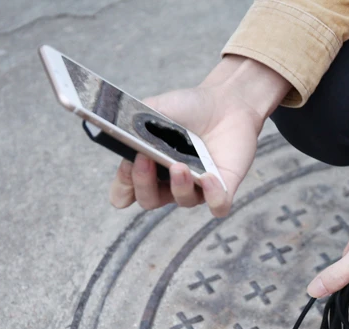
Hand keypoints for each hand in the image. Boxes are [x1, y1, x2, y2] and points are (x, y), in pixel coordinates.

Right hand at [110, 56, 290, 216]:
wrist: (226, 101)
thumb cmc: (190, 108)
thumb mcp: (156, 109)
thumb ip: (136, 122)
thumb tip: (124, 134)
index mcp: (149, 166)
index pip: (126, 191)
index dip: (122, 186)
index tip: (126, 165)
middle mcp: (171, 182)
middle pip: (149, 200)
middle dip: (143, 184)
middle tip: (145, 159)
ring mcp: (197, 187)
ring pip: (183, 202)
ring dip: (179, 186)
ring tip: (179, 165)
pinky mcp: (224, 188)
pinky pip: (218, 207)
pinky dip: (213, 197)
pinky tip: (208, 178)